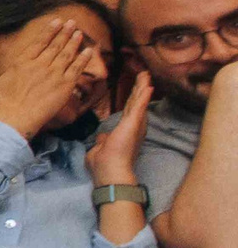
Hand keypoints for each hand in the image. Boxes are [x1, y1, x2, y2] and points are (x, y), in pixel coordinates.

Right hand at [0, 16, 97, 138]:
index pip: (39, 42)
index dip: (49, 31)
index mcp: (22, 62)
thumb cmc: (0, 104)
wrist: (15, 118)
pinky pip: (76, 69)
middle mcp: (39, 64)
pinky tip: (89, 51)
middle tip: (73, 23)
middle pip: (55, 45)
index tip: (57, 21)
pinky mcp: (64, 86)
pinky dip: (83, 59)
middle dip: (65, 32)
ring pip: (67, 54)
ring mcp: (53, 74)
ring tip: (80, 33)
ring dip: (74, 42)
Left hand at [88, 72, 152, 186]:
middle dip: (139, 88)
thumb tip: (102, 137)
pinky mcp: (133, 124)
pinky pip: (139, 106)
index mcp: (125, 132)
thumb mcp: (100, 149)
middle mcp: (133, 127)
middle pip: (136, 103)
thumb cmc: (104, 165)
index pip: (129, 111)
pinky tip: (147, 85)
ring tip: (146, 74)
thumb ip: (103, 141)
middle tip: (144, 75)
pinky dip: (143, 95)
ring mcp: (134, 125)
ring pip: (138, 102)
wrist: (110, 173)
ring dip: (142, 87)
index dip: (132, 99)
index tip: (136, 88)